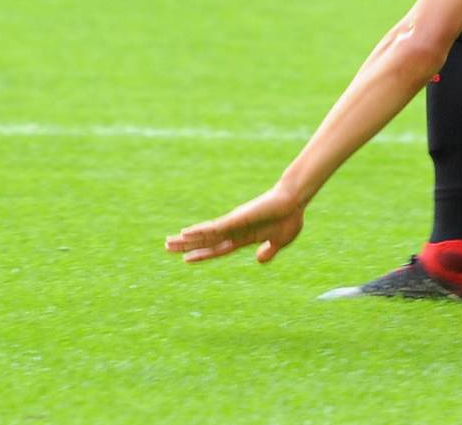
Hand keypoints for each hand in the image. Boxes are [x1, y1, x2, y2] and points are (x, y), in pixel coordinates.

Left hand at [165, 187, 305, 264]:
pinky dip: (200, 231)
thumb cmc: (289, 218)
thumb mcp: (280, 241)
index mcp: (243, 238)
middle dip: (186, 245)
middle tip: (166, 247)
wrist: (295, 201)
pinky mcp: (237, 218)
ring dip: (187, 239)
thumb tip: (259, 260)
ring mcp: (234, 223)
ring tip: (168, 242)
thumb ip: (269, 251)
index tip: (186, 259)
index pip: (217, 249)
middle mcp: (234, 230)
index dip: (202, 254)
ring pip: (206, 234)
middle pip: (206, 240)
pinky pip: (215, 227)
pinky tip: (187, 233)